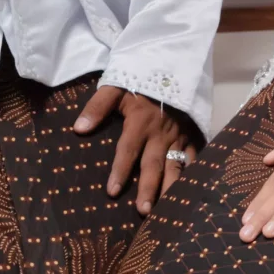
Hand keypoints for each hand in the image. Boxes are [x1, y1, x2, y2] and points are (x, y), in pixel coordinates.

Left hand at [73, 83, 198, 212]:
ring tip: (166, 211)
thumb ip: (97, 107)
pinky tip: (189, 193)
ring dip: (170, 188)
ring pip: (176, 166)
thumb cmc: (140, 77)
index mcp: (140, 121)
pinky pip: (194, 158)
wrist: (174, 61)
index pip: (128, 150)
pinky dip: (192, 176)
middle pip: (153, 164)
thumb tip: (79, 129)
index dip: (120, 171)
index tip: (112, 192)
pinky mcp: (193, 134)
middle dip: (148, 188)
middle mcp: (161, 133)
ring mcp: (179, 135)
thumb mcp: (115, 86)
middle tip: (143, 211)